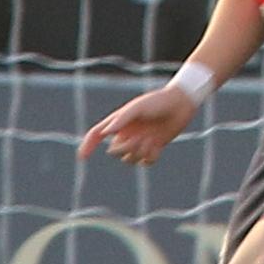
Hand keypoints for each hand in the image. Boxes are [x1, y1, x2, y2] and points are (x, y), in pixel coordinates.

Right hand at [84, 75, 202, 163]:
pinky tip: (158, 145)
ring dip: (139, 153)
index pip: (98, 134)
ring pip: (129, 159)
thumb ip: (122, 119)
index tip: (82, 157)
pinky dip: (150, 157)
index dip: (88, 145)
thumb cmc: (158, 101)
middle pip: (114, 152)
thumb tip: (106, 132)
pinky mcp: (153, 148)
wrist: (181, 103)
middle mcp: (127, 133)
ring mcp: (139, 142)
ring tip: (151, 139)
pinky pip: (145, 162)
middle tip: (139, 138)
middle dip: (124, 148)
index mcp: (119, 122)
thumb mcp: (138, 107)